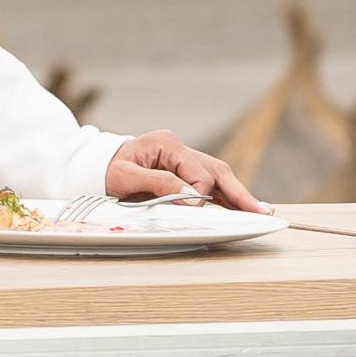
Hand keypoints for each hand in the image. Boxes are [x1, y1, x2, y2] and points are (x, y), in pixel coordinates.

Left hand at [106, 132, 262, 213]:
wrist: (95, 165)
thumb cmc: (107, 170)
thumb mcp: (125, 176)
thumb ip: (158, 183)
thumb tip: (192, 196)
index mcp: (166, 144)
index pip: (197, 172)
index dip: (200, 194)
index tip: (196, 209)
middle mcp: (180, 148)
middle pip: (217, 171)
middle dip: (239, 194)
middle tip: (260, 212)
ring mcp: (184, 158)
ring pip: (219, 177)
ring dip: (238, 196)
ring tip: (260, 212)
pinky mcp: (185, 170)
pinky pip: (211, 184)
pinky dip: (226, 197)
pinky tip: (242, 208)